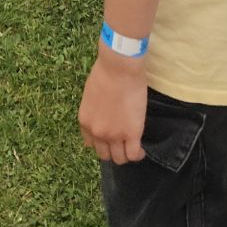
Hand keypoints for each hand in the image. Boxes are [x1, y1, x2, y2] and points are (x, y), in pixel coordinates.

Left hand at [79, 50, 148, 164]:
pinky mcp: (131, 134)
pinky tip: (141, 150)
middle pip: (104, 155)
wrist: (119, 67)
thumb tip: (101, 115)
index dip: (101, 143)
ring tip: (133, 148)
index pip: (90, 144)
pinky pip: (133, 155)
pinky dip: (138, 155)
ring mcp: (114, 135)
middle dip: (112, 150)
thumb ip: (93, 110)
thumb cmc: (106, 72)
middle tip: (122, 143)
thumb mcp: (90, 94)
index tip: (109, 139)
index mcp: (85, 122)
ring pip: (119, 159)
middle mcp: (97, 132)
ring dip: (125, 154)